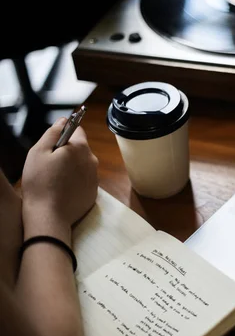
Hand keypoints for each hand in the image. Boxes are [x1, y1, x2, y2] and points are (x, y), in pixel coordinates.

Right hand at [21, 118, 98, 239]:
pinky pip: (84, 179)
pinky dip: (75, 181)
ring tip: (55, 178)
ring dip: (71, 166)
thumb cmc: (40, 183)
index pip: (77, 130)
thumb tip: (63, 120)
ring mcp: (95, 177)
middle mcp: (92, 160)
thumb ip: (52, 133)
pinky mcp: (94, 191)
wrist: (50, 216)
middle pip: (80, 148)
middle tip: (50, 164)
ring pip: (82, 164)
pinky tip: (62, 188)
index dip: (64, 133)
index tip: (53, 143)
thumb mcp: (38, 152)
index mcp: (80, 148)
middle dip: (67, 151)